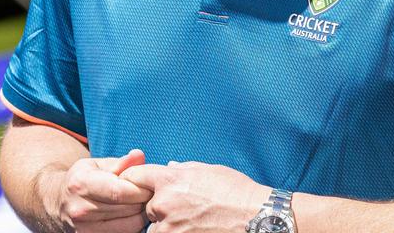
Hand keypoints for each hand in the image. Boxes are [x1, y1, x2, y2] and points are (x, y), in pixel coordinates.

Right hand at [47, 149, 152, 231]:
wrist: (57, 204)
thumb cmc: (81, 180)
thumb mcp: (96, 165)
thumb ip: (120, 162)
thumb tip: (139, 156)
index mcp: (81, 184)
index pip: (121, 191)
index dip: (141, 188)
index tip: (149, 184)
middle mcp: (81, 210)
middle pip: (129, 209)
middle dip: (144, 200)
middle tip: (149, 193)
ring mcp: (85, 230)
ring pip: (131, 225)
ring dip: (140, 214)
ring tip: (139, 204)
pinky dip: (133, 225)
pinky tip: (129, 215)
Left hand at [120, 161, 269, 232]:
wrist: (259, 218)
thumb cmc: (238, 192)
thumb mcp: (208, 171)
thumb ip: (183, 170)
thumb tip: (169, 167)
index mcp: (170, 180)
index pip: (134, 176)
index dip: (135, 180)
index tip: (139, 186)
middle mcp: (165, 203)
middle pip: (147, 206)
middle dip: (160, 208)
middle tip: (184, 209)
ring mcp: (170, 227)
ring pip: (156, 228)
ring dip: (168, 226)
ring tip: (194, 222)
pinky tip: (198, 229)